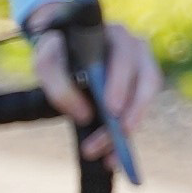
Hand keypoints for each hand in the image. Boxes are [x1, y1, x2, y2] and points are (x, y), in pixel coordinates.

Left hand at [22, 0, 163, 167]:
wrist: (63, 48)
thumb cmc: (56, 50)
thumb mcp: (46, 62)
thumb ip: (59, 84)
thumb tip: (84, 116)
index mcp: (115, 34)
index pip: (125, 56)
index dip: (120, 83)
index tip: (110, 109)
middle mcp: (136, 50)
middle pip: (145, 83)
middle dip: (130, 114)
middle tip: (112, 138)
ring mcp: (142, 71)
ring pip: (145, 102)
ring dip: (128, 131)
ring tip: (109, 157)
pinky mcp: (138, 93)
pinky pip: (138, 115)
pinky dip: (125, 138)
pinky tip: (111, 158)